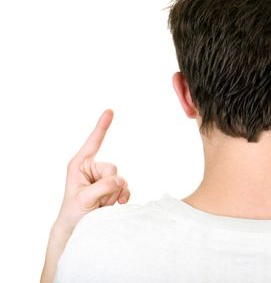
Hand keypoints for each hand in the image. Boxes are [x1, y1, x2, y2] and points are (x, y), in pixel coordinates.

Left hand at [55, 109, 129, 231]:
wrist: (78, 230)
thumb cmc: (74, 213)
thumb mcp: (84, 199)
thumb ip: (103, 186)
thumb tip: (121, 180)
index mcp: (80, 164)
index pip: (93, 142)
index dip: (102, 126)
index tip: (109, 111)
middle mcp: (93, 168)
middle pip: (112, 168)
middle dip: (108, 186)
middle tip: (96, 200)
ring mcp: (104, 178)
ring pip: (121, 180)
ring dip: (113, 195)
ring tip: (100, 205)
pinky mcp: (113, 188)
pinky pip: (126, 187)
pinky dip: (123, 197)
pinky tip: (115, 205)